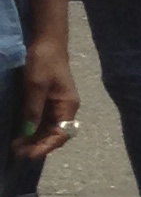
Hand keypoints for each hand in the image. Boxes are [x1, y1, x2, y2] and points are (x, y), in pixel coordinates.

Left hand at [13, 35, 77, 157]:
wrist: (47, 43)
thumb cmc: (43, 62)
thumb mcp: (35, 86)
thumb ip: (33, 110)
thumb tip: (28, 132)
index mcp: (67, 107)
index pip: (60, 135)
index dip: (45, 147)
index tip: (28, 154)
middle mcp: (66, 110)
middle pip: (55, 135)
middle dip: (37, 146)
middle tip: (18, 152)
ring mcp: (58, 106)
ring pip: (48, 130)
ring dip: (34, 139)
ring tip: (17, 146)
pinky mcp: (49, 102)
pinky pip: (43, 121)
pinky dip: (33, 130)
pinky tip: (21, 134)